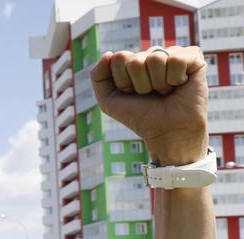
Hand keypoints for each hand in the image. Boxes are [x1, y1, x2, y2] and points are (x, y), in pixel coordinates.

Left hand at [91, 46, 207, 164]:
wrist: (167, 131)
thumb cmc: (139, 116)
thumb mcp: (108, 100)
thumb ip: (98, 76)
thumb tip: (108, 53)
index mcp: (133, 61)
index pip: (119, 58)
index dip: (123, 82)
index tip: (132, 94)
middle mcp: (152, 54)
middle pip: (135, 61)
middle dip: (140, 84)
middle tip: (150, 94)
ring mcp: (173, 53)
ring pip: (155, 59)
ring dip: (158, 83)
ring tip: (165, 92)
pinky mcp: (193, 56)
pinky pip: (176, 59)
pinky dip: (174, 79)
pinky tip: (179, 85)